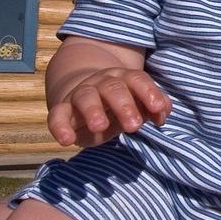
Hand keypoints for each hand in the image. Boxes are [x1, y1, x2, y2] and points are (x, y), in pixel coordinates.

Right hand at [47, 68, 170, 147]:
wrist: (85, 95)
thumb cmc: (120, 103)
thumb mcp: (138, 104)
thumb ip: (154, 108)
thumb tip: (162, 115)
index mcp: (124, 78)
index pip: (138, 80)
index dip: (149, 93)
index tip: (158, 110)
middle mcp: (102, 83)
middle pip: (113, 88)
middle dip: (124, 106)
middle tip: (134, 126)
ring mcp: (81, 94)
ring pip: (86, 97)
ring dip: (93, 110)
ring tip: (101, 126)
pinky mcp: (63, 109)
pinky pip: (57, 115)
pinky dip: (59, 127)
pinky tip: (66, 140)